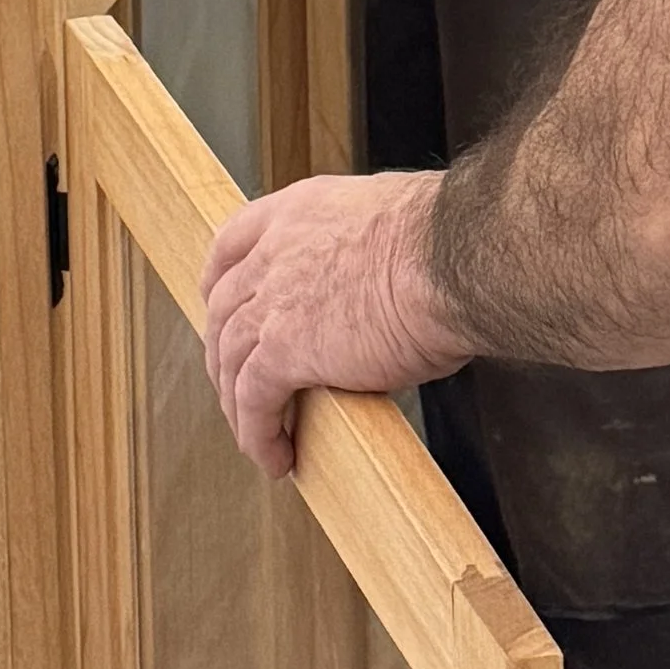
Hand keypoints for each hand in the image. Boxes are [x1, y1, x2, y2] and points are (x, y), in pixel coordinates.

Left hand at [200, 171, 459, 477]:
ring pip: (230, 358)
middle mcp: (275, 250)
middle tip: (235, 384)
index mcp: (300, 211)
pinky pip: (254, 400)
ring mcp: (274, 299)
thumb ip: (364, 251)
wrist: (452, 261)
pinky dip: (258, 434)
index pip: (233, 243)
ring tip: (254, 435)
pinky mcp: (284, 349)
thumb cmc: (446, 244)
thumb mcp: (391, 225)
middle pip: (224, 307)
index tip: (217, 306)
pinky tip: (275, 457)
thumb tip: (378, 287)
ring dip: (236, 403)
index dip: (220, 282)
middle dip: (223, 351)